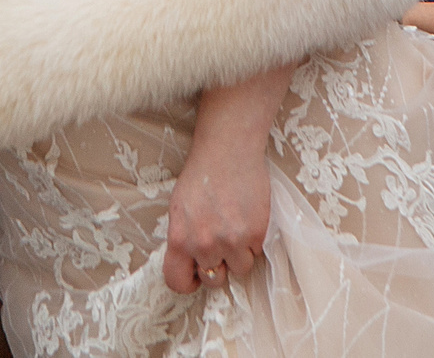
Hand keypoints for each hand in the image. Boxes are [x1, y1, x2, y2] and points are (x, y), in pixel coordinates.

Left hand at [164, 127, 270, 294]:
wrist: (228, 150)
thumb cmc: (202, 176)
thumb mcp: (179, 209)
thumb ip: (183, 239)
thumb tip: (191, 264)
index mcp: (180, 239)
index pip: (177, 281)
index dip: (187, 282)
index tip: (195, 275)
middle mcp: (205, 245)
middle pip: (213, 280)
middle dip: (217, 266)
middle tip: (220, 244)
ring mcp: (232, 241)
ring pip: (239, 269)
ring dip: (238, 254)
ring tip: (235, 227)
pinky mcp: (256, 234)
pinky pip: (256, 252)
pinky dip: (253, 240)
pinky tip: (247, 217)